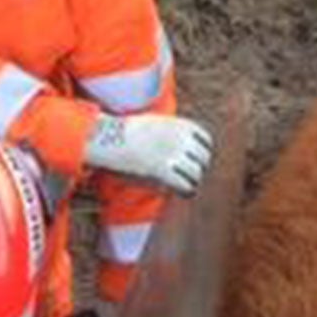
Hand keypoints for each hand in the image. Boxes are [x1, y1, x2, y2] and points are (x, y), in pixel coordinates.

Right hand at [82, 112, 211, 196]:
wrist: (110, 138)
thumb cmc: (128, 132)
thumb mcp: (156, 123)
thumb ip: (172, 131)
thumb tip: (183, 143)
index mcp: (181, 125)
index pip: (206, 141)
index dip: (202, 153)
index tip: (195, 161)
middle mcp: (181, 139)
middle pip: (204, 159)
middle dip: (198, 168)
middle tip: (190, 177)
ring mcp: (173, 155)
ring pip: (197, 174)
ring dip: (192, 182)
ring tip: (185, 187)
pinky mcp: (164, 171)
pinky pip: (185, 185)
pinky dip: (185, 191)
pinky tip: (180, 193)